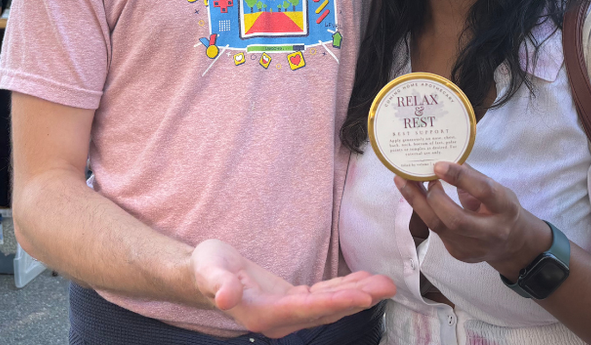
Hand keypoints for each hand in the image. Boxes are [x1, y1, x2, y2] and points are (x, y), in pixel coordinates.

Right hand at [190, 240, 394, 331]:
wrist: (204, 274)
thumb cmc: (206, 269)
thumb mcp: (208, 270)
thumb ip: (218, 284)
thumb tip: (223, 298)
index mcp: (263, 315)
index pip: (305, 309)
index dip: (334, 302)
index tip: (361, 296)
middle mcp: (281, 320)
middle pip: (325, 311)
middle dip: (357, 299)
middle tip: (386, 286)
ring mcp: (289, 313)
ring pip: (330, 305)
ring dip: (358, 294)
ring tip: (384, 283)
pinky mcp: (293, 302)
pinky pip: (324, 297)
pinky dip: (344, 288)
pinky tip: (363, 280)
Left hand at [400, 160, 548, 276]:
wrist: (512, 244)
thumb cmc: (500, 209)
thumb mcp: (496, 189)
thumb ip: (471, 176)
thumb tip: (442, 155)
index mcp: (505, 209)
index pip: (483, 192)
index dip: (459, 177)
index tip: (437, 164)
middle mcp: (491, 232)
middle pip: (456, 219)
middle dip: (433, 196)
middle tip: (419, 175)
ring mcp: (473, 247)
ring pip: (438, 227)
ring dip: (417, 201)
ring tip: (402, 180)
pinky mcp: (458, 253)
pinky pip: (435, 230)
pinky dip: (422, 210)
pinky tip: (412, 196)